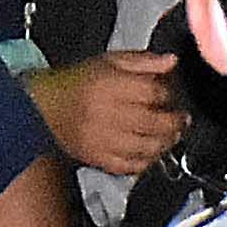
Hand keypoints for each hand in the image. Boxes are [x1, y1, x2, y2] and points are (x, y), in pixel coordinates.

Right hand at [29, 49, 189, 178]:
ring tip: (170, 135)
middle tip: (181, 119)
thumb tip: (171, 62)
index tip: (173, 95)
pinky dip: (146, 161)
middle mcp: (106, 114)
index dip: (169, 94)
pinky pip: (130, 166)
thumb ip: (143, 61)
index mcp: (109, 85)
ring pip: (146, 147)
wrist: (45, 107)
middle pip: (153, 123)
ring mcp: (102, 140)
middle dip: (174, 122)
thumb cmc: (79, 82)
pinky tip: (151, 151)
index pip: (152, 93)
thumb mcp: (110, 60)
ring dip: (165, 143)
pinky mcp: (98, 159)